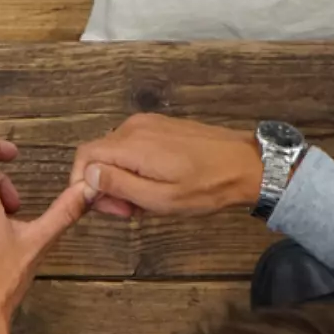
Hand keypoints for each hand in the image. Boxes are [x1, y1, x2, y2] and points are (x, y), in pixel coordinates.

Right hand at [71, 114, 265, 219]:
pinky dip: (135, 167)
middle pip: (98, 156)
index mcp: (132, 145)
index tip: (109, 207)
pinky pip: (132, 146)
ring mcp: (149, 123)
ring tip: (146, 199)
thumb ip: (118, 185)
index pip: (85, 158)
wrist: (248, 164)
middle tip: (129, 211)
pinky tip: (156, 183)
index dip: (85, 186)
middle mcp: (135, 127)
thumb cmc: (206, 187)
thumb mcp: (159, 198)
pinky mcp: (161, 125)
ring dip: (121, 179)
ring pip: (114, 153)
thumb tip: (88, 175)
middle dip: (105, 186)